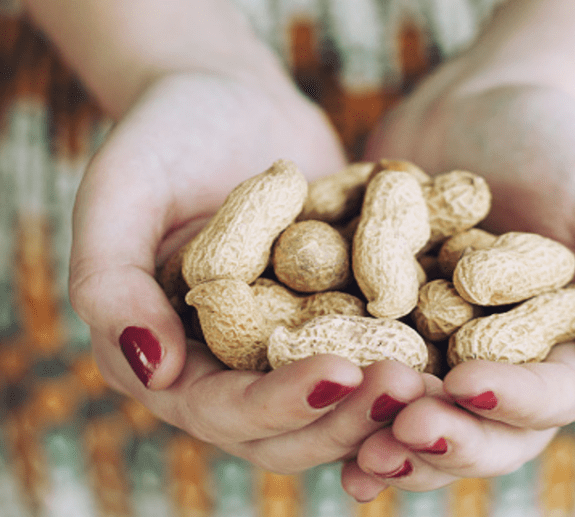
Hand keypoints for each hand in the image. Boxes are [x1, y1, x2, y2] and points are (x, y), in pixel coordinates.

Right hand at [69, 71, 426, 472]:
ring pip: (346, 403)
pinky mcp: (341, 317)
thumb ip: (111, 283)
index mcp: (174, 360)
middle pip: (295, 428)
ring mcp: (294, 347)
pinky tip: (462, 344)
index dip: (279, 402)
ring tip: (441, 374)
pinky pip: (382, 350)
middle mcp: (236, 370)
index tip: (340, 373)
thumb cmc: (161, 139)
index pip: (224, 409)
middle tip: (409, 386)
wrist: (227, 101)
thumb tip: (152, 367)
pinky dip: (419, 355)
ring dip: (392, 400)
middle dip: (350, 415)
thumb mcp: (119, 196)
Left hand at [341, 82, 574, 495]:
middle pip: (481, 428)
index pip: (551, 398)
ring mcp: (438, 355)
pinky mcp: (384, 331)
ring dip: (386, 437)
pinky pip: (360, 371)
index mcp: (568, 354)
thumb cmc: (564, 149)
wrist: (482, 109)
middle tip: (403, 426)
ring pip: (417, 415)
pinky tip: (306, 407)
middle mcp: (502, 368)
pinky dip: (337, 395)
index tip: (468, 384)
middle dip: (444, 436)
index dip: (513, 401)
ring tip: (356, 447)